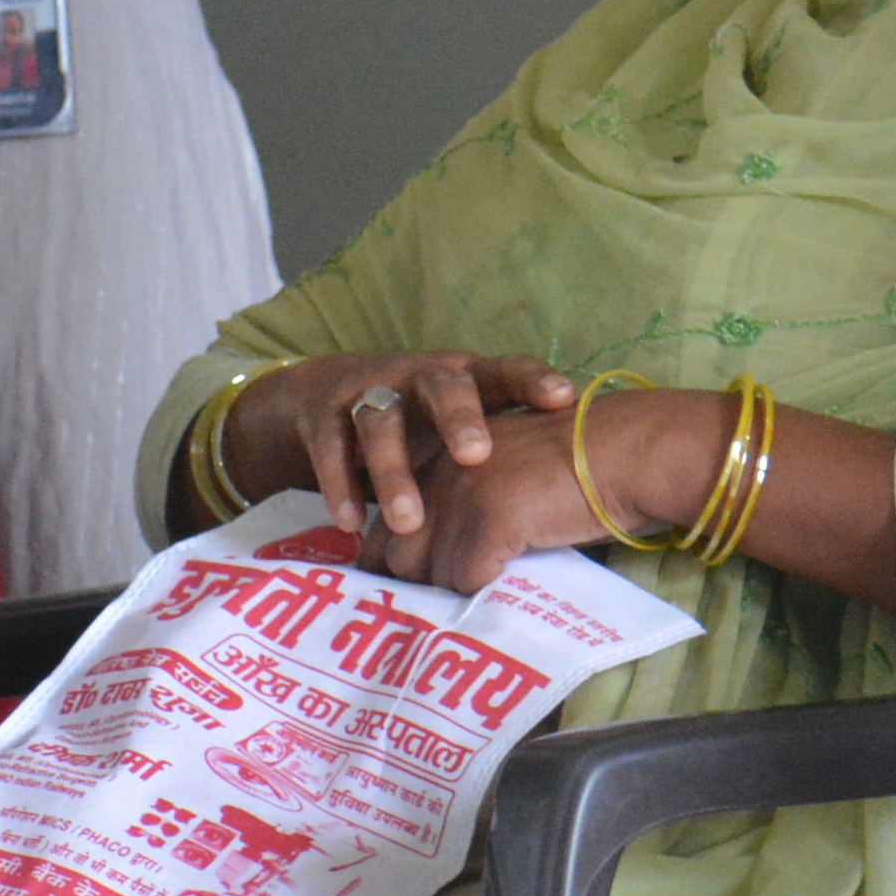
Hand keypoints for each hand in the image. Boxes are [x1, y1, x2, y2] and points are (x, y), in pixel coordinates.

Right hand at [231, 352, 574, 538]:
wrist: (323, 394)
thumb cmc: (419, 419)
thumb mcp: (460, 422)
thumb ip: (503, 447)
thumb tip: (572, 494)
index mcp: (464, 375)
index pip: (505, 371)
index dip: (534, 381)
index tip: (564, 398)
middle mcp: (419, 376)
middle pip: (443, 388)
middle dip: (460, 419)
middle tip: (477, 456)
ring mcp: (367, 391)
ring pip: (380, 424)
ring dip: (394, 472)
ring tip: (409, 520)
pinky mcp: (323, 416)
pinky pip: (330, 450)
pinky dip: (340, 487)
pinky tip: (351, 524)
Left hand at [364, 402, 640, 598]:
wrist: (628, 452)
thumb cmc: (579, 468)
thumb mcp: (504, 476)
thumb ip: (463, 506)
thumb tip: (432, 571)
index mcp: (438, 454)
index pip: (386, 525)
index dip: (400, 562)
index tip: (417, 589)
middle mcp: (438, 469)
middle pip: (395, 554)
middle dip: (420, 585)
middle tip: (451, 603)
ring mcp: (460, 493)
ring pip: (429, 573)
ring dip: (458, 589)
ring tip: (490, 589)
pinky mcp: (489, 518)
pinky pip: (467, 580)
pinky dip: (488, 589)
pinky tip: (515, 573)